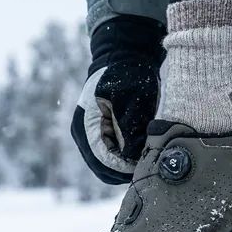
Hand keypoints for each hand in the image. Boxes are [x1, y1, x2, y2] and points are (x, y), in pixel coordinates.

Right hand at [71, 16, 164, 184]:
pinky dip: (123, 160)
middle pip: (103, 170)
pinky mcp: (97, 135)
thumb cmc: (128, 77)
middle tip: (149, 167)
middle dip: (125, 172)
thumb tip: (132, 158)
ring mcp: (88, 136)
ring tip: (146, 160)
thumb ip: (130, 131)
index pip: (104, 162)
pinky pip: (109, 157)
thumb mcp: (132, 102)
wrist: (121, 59)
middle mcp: (82, 134)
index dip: (126, 169)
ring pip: (105, 167)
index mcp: (87, 126)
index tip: (147, 166)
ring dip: (125, 167)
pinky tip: (140, 153)